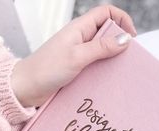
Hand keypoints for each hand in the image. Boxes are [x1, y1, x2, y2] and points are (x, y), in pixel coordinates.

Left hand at [11, 5, 136, 106]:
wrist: (26, 88)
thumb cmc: (46, 69)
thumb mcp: (77, 56)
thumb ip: (101, 48)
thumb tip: (125, 39)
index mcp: (79, 28)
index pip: (105, 13)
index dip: (121, 20)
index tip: (131, 37)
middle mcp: (79, 39)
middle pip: (105, 32)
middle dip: (118, 41)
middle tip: (127, 58)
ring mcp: (77, 54)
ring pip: (100, 50)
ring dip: (111, 58)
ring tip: (118, 70)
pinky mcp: (75, 68)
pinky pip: (93, 65)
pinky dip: (102, 70)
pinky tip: (106, 80)